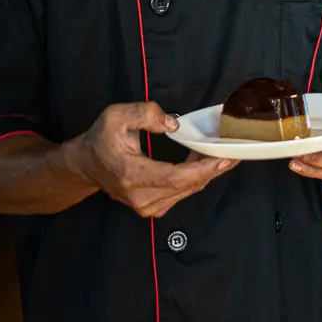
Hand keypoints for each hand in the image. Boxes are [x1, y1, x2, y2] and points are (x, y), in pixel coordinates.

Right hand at [69, 101, 236, 218]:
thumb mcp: (117, 116)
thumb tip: (174, 124)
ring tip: (218, 151)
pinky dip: (196, 177)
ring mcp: (147, 206)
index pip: (176, 177)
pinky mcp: (153, 207)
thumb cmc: (101, 140)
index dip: (204, 168)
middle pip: (188, 185)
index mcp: (131, 174)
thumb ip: (146, 114)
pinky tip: (202, 161)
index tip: (226, 158)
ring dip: (206, 171)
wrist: (86, 164)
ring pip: (188, 190)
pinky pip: (182, 192)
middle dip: (213, 167)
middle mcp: (140, 197)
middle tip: (234, 149)